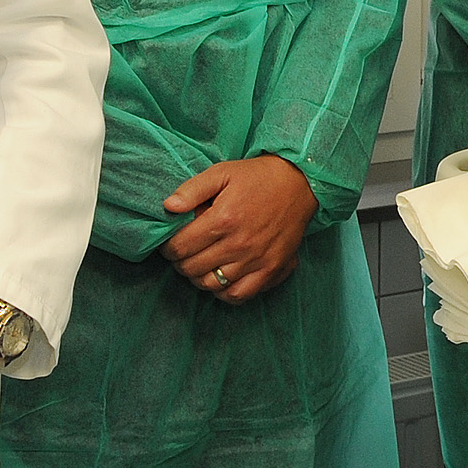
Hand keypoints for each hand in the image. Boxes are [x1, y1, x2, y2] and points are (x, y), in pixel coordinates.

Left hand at [163, 155, 317, 302]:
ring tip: (199, 266)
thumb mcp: (222, 173)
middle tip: (183, 254)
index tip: (170, 244)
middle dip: (180, 262)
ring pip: (212, 284)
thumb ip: (192, 190)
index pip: (180, 247)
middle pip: (192, 268)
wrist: (299, 183)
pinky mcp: (271, 269)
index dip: (168, 248)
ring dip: (198, 278)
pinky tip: (221, 279)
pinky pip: (239, 295)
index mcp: (223, 219)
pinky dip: (224, 293)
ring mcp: (256, 260)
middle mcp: (238, 244)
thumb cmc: (257, 177)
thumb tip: (168, 207)